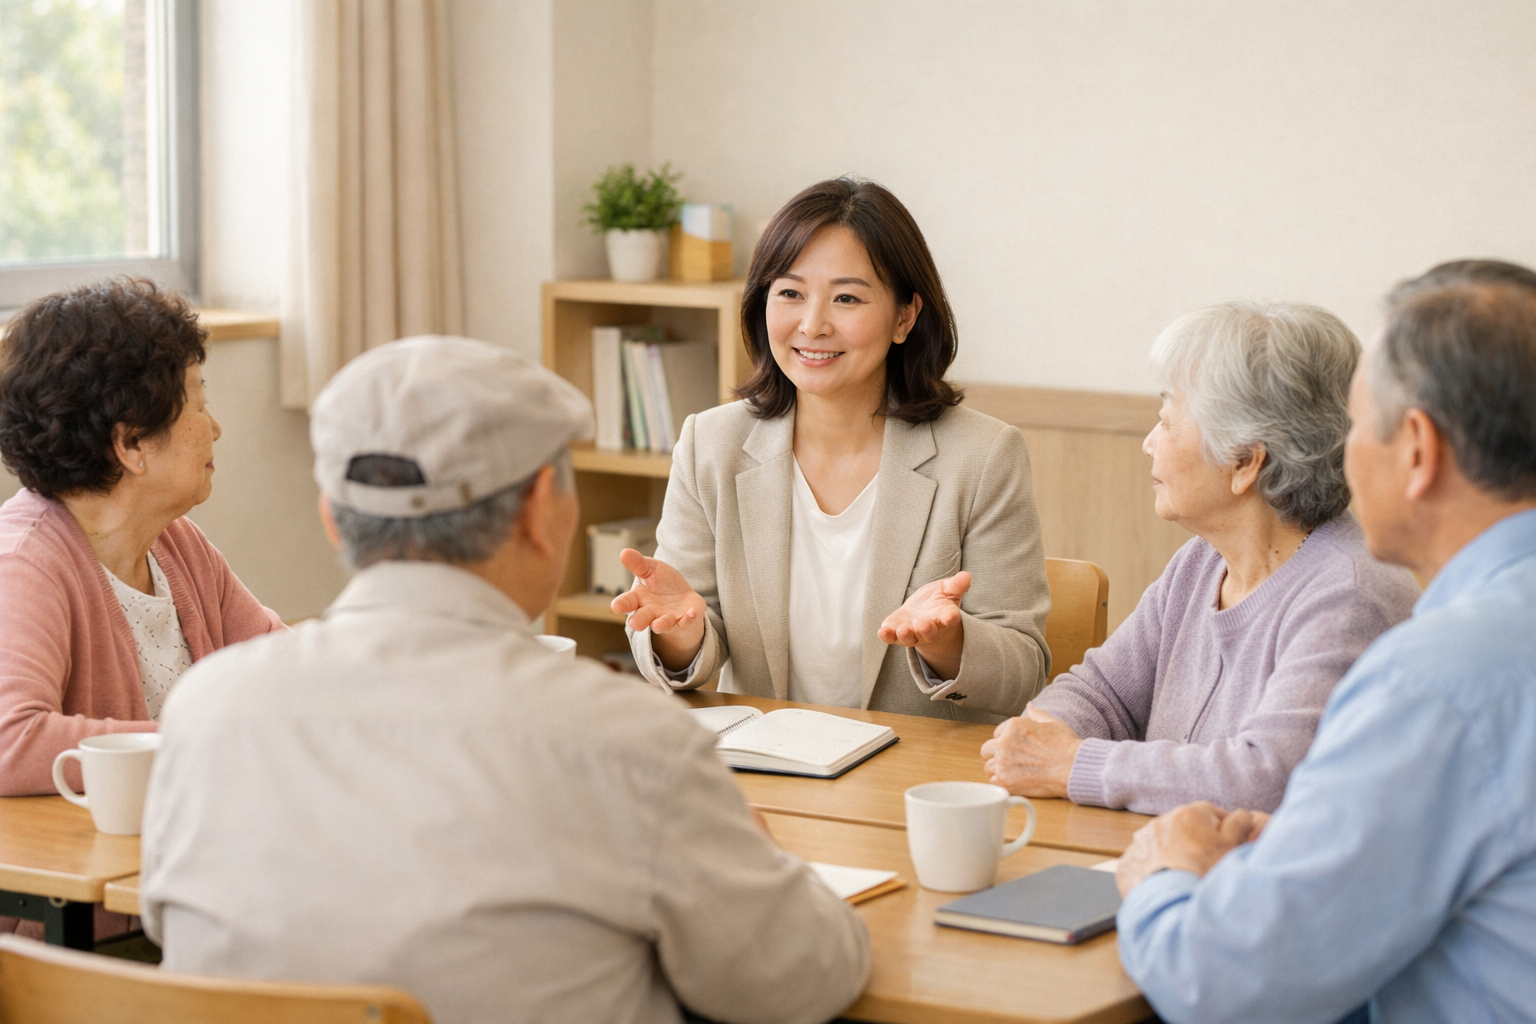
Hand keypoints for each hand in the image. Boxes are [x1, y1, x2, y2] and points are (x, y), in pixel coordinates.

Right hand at [608, 550, 705, 669]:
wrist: (682, 598)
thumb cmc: (662, 583)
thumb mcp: (651, 569)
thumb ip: (638, 564)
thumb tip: (624, 552)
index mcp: (638, 599)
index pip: (627, 602)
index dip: (621, 604)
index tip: (616, 606)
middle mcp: (651, 613)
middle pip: (642, 619)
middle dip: (638, 621)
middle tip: (634, 623)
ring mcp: (668, 619)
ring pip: (662, 624)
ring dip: (660, 624)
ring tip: (658, 624)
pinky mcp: (685, 621)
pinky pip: (687, 622)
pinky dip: (689, 619)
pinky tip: (691, 612)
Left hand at [879, 570, 968, 678]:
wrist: (921, 613)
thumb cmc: (936, 601)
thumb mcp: (947, 590)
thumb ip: (956, 585)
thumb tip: (966, 576)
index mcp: (944, 617)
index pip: (950, 618)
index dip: (950, 617)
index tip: (951, 616)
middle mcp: (930, 629)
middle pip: (929, 632)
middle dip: (926, 629)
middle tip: (923, 624)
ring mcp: (913, 633)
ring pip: (910, 638)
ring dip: (906, 635)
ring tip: (903, 630)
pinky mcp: (896, 634)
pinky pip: (892, 638)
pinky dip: (887, 636)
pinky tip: (882, 632)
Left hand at [980, 704, 1082, 798]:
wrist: (1072, 768)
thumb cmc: (1065, 746)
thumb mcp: (1052, 723)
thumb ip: (1036, 714)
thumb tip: (1030, 706)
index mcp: (1013, 726)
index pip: (997, 734)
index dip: (1006, 742)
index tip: (1017, 749)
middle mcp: (1004, 743)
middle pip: (987, 750)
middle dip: (997, 755)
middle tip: (1013, 761)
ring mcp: (1003, 762)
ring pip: (989, 767)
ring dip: (999, 770)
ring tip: (1016, 772)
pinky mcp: (1005, 781)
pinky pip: (994, 781)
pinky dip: (1002, 782)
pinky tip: (1016, 781)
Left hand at [1115, 801, 1266, 895]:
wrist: (1172, 906)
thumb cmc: (1206, 874)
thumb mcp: (1232, 847)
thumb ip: (1239, 824)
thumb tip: (1242, 814)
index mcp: (1188, 814)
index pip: (1210, 813)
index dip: (1221, 829)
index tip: (1226, 844)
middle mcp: (1160, 822)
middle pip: (1184, 828)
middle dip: (1195, 842)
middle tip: (1206, 865)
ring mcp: (1140, 842)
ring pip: (1161, 844)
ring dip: (1171, 855)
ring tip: (1185, 877)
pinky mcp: (1127, 863)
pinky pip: (1142, 863)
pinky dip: (1152, 871)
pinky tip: (1165, 885)